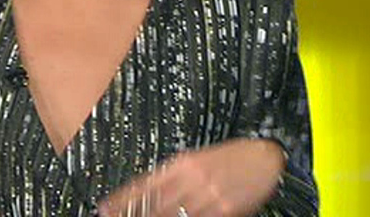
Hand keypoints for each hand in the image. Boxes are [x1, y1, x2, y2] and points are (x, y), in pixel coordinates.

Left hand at [98, 138, 285, 216]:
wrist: (265, 157)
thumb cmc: (230, 158)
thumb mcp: (197, 160)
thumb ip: (173, 175)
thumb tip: (148, 192)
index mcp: (181, 163)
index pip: (144, 184)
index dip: (123, 199)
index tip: (104, 208)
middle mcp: (190, 178)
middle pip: (154, 203)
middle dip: (133, 214)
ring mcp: (207, 196)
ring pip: (172, 215)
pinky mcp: (225, 209)